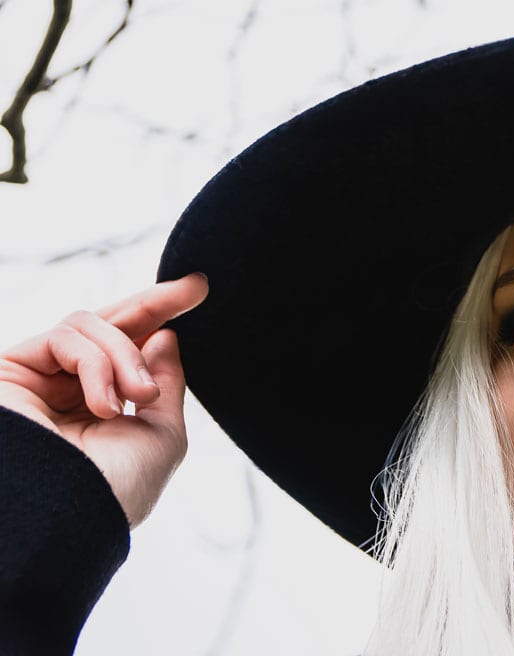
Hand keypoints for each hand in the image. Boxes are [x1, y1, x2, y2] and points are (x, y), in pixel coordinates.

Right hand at [0, 274, 208, 526]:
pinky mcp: (11, 370)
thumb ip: (164, 383)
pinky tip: (105, 402)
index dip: (161, 315)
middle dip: (155, 303)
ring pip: (91, 327)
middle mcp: (67, 391)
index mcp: (102, 410)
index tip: (199, 289)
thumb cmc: (114, 490)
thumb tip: (164, 334)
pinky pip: (67, 337)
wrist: (63, 521)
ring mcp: (38, 379)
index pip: (130, 349)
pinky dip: (97, 363)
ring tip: (136, 396)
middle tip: (196, 287)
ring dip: (125, 356)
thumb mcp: (161, 435)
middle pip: (109, 324)